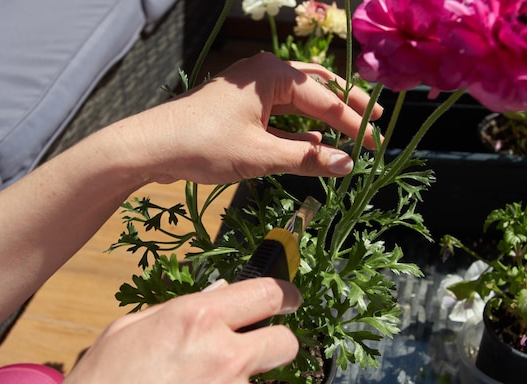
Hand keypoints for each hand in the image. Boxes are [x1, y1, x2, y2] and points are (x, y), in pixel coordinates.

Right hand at [48, 278, 300, 383]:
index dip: (284, 295)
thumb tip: (214, 301)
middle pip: (285, 342)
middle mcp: (225, 356)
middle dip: (274, 342)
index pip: (267, 293)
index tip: (287, 300)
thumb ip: (179, 311)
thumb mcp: (129, 330)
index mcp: (197, 318)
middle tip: (253, 347)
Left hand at [109, 52, 382, 184]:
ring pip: (298, 104)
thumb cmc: (203, 145)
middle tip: (374, 125)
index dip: (353, 123)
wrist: (151, 147)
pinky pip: (279, 116)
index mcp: (272, 76)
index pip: (325, 100)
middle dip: (345, 109)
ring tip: (351, 132)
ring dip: (322, 120)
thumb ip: (305, 158)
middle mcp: (264, 76)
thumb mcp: (260, 154)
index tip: (375, 144)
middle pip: (315, 91)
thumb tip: (346, 164)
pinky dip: (298, 130)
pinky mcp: (241, 111)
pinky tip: (314, 142)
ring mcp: (251, 93)